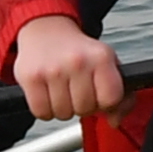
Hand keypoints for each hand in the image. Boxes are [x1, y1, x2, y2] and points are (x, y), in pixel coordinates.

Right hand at [7, 16, 127, 122]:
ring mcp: (53, 70)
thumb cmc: (80, 52)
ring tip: (63, 90)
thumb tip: (115, 121)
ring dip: (63, 108)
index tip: (99, 95)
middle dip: (83, 106)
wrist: (47, 30)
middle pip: (85, 109)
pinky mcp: (31, 78)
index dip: (106, 103)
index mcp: (102, 57)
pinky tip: (49, 93)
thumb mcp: (107, 64)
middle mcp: (78, 61)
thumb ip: (121, 95)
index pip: (111, 99)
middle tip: (78, 90)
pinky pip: (41, 112)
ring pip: (63, 114)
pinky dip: (45, 109)